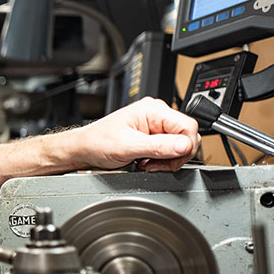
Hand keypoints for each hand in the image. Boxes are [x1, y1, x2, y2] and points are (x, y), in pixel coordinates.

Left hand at [70, 97, 198, 170]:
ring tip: (145, 162)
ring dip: (166, 160)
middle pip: (187, 137)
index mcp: (153, 110)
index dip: (184, 147)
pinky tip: (145, 161)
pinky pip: (169, 150)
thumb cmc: (97, 142)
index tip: (169, 160)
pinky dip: (160, 160)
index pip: (189, 127)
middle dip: (174, 156)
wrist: (84, 149)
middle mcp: (157, 114)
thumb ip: (158, 146)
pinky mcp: (153, 136)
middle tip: (153, 164)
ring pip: (179, 146)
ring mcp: (155, 125)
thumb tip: (184, 145)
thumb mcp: (128, 147)